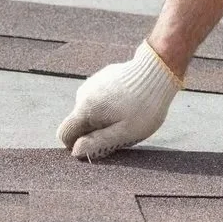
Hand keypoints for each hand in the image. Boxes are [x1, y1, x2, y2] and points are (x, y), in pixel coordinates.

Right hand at [57, 41, 182, 159]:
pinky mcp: (103, 77)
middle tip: (121, 131)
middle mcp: (83, 94)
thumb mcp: (125, 132)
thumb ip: (98, 143)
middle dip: (94, 131)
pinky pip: (99, 97)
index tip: (95, 148)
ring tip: (128, 116)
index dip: (75, 145)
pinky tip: (129, 102)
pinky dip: (109, 105)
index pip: (65, 133)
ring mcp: (92, 83)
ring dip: (103, 118)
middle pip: (79, 122)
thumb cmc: (144, 106)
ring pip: (90, 109)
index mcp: (85, 110)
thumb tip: (76, 151)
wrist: (157, 70)